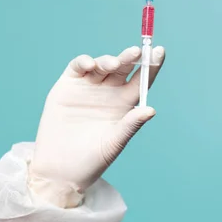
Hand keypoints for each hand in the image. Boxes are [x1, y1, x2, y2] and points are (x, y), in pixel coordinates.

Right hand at [28, 46, 164, 206]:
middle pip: (123, 68)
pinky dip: (84, 62)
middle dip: (131, 58)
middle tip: (137, 52)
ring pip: (102, 64)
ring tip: (114, 64)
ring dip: (109, 60)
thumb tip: (151, 110)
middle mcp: (109, 91)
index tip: (160, 52)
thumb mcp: (114, 143)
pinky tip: (90, 65)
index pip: (142, 80)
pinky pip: (78, 67)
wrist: (61, 170)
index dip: (152, 65)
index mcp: (125, 103)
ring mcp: (88, 87)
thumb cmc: (92, 159)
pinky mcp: (68, 85)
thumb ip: (130, 125)